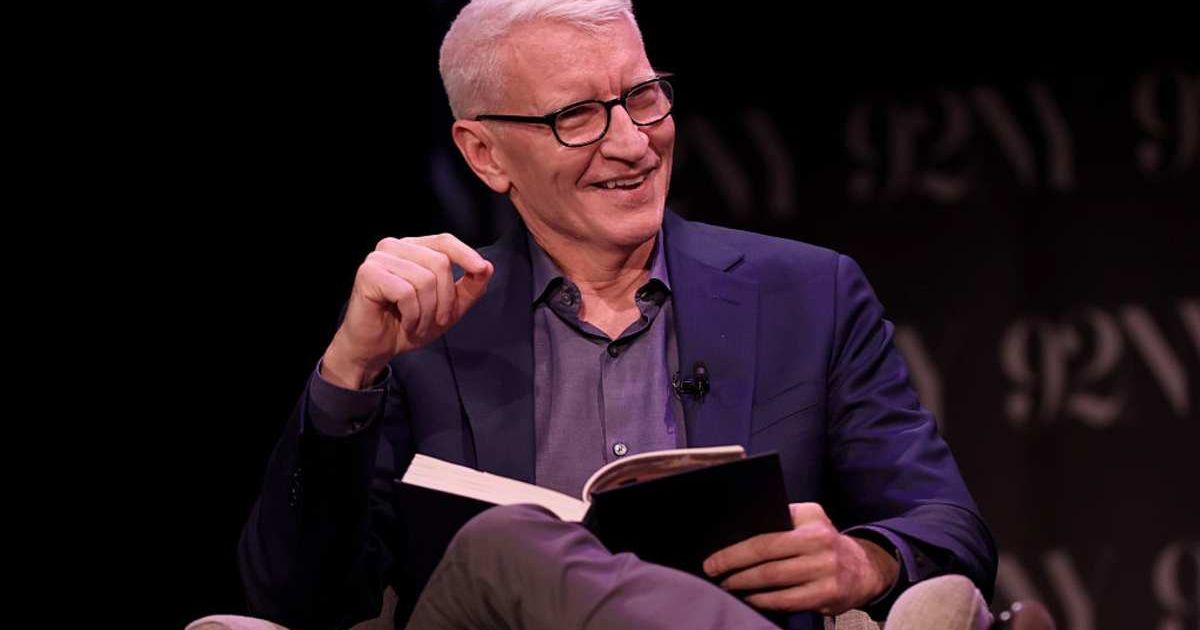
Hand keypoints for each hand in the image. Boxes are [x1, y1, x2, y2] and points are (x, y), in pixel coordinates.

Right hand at [321, 233, 492, 388]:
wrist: (374, 349)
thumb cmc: (407, 324)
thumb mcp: (448, 308)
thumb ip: (469, 288)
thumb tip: (487, 267)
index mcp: (412, 248)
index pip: (444, 241)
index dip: (466, 254)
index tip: (482, 270)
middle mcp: (394, 246)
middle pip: (439, 262)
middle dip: (445, 299)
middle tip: (437, 321)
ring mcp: (379, 258)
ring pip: (424, 279)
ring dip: (428, 312)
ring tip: (418, 325)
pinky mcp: (368, 274)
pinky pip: (406, 292)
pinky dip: (412, 315)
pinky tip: (405, 323)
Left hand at [702, 503, 898, 614]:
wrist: (865, 567)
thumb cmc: (825, 540)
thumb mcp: (810, 518)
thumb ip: (782, 517)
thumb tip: (741, 527)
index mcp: (811, 526)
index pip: (764, 540)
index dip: (734, 553)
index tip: (713, 560)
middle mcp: (821, 548)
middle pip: (767, 564)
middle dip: (734, 572)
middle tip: (714, 576)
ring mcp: (826, 574)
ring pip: (775, 585)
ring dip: (746, 589)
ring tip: (728, 587)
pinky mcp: (828, 596)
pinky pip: (788, 602)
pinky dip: (764, 602)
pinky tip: (750, 600)